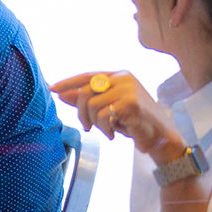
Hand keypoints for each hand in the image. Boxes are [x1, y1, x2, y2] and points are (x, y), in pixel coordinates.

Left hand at [50, 71, 180, 158]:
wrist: (160, 136)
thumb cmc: (133, 121)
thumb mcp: (106, 109)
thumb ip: (86, 100)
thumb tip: (61, 94)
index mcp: (118, 75)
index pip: (87, 76)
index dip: (68, 83)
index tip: (51, 89)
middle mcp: (123, 78)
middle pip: (85, 91)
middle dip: (81, 113)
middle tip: (87, 126)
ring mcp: (128, 89)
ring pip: (92, 104)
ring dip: (95, 123)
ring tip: (106, 130)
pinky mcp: (131, 103)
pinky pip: (103, 115)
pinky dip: (104, 128)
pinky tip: (114, 133)